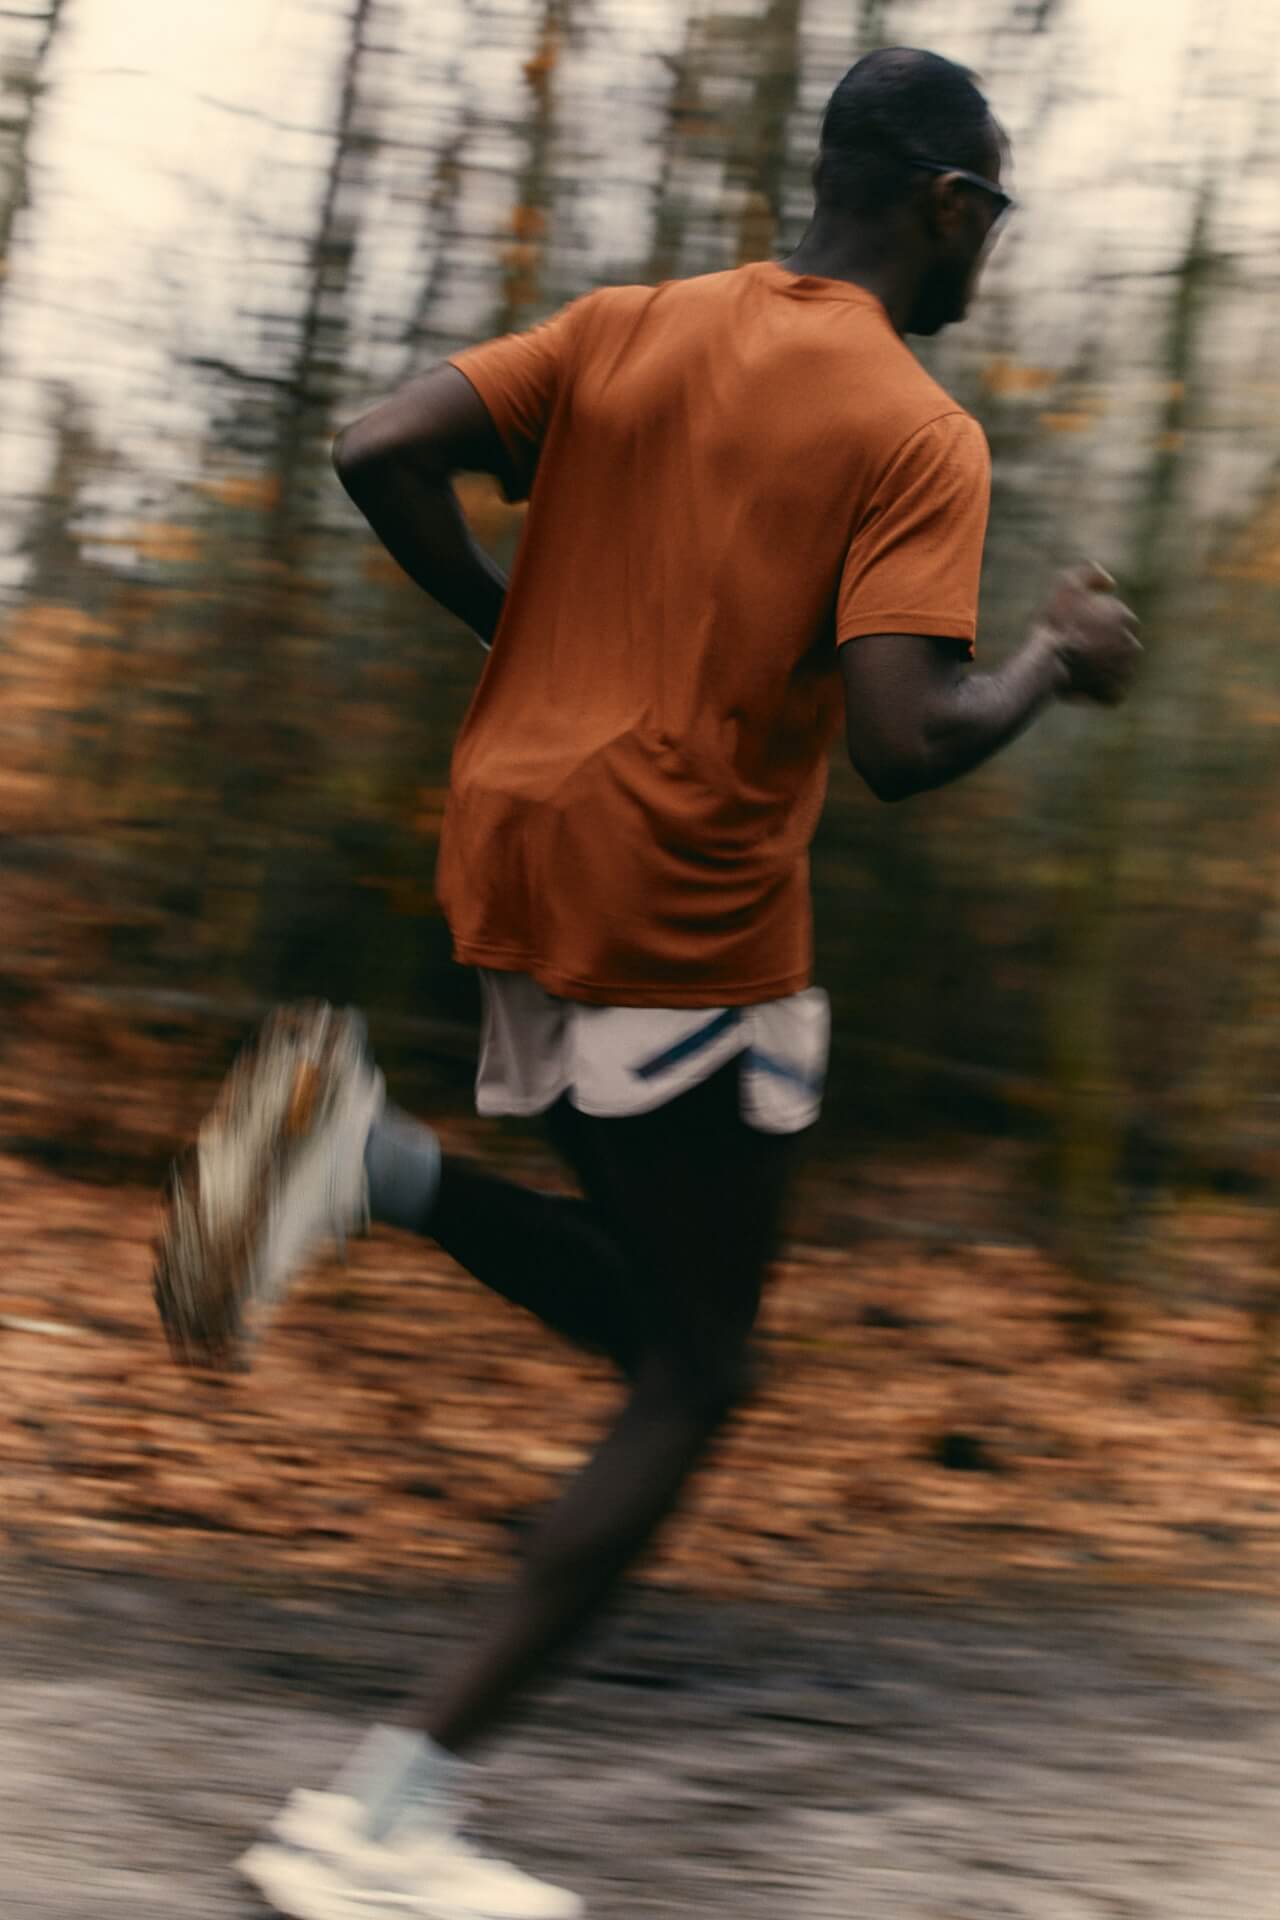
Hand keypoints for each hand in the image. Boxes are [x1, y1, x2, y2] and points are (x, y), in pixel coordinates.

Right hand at [1038, 562, 1141, 705]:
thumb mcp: (1067, 584)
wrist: (1046, 661)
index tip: (1086, 630)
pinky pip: (1115, 694)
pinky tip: (1089, 689)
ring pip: (1121, 669)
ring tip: (1084, 671)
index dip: (1105, 624)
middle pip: (1125, 645)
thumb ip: (1090, 573)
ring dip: (1108, 670)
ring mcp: (1123, 671)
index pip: (1124, 620)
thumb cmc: (1054, 623)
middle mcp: (1131, 644)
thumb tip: (1111, 583)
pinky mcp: (1113, 693)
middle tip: (1084, 651)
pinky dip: (1105, 694)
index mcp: (1123, 618)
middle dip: (1110, 648)